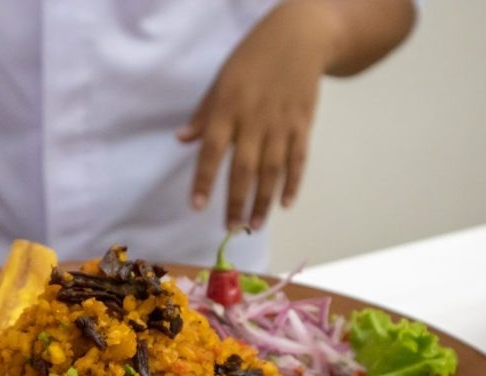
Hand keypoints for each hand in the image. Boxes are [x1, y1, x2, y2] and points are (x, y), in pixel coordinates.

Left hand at [178, 0, 338, 230]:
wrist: (299, 37)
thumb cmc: (252, 59)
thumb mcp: (221, 80)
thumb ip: (204, 114)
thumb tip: (182, 140)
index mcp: (228, 108)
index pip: (212, 151)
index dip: (204, 180)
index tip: (196, 206)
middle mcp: (254, 120)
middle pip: (244, 168)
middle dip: (236, 201)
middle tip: (231, 228)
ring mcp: (281, 124)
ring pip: (272, 170)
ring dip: (263, 200)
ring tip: (255, 224)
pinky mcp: (303, 124)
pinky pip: (298, 159)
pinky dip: (293, 183)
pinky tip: (286, 203)